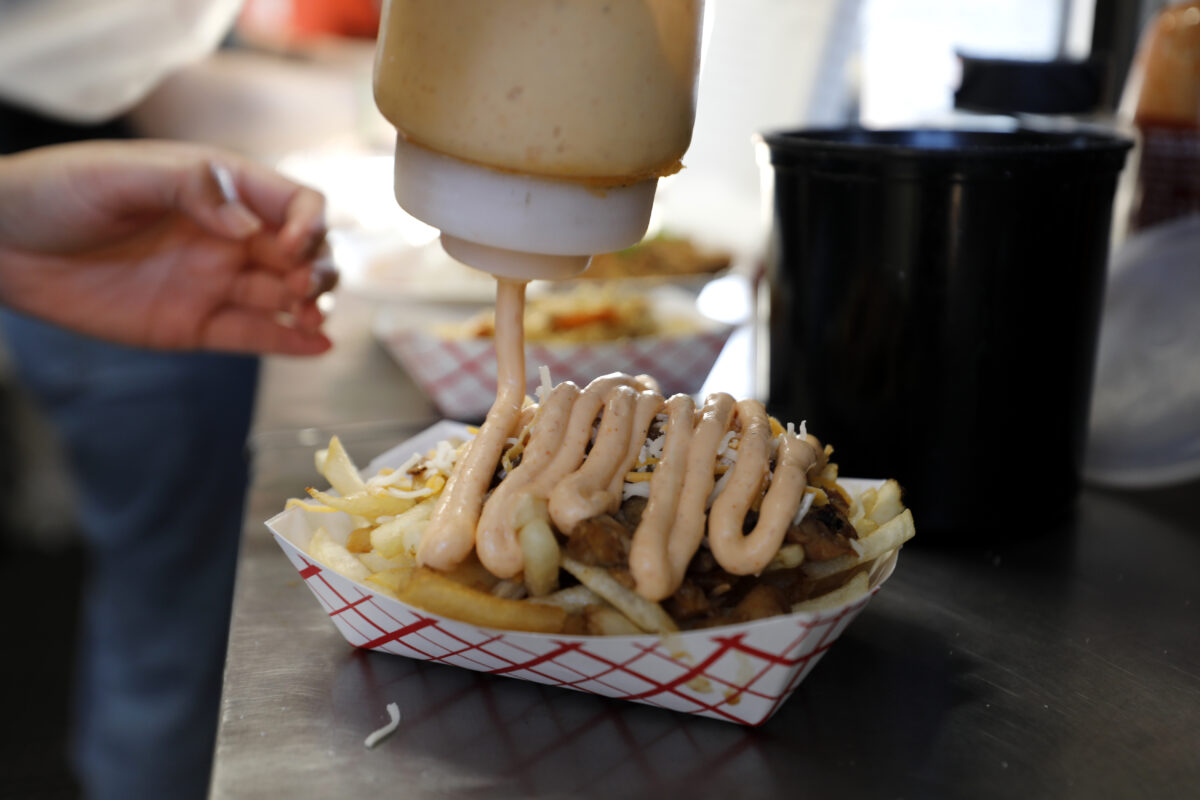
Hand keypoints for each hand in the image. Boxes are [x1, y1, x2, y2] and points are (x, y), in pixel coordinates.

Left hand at [0, 140, 335, 354]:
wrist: (2, 245)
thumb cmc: (58, 192)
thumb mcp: (123, 175)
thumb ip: (194, 187)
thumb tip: (250, 226)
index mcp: (222, 191)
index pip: (295, 202)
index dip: (309, 223)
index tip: (292, 246)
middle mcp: (229, 237)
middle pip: (306, 252)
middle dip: (320, 269)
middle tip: (301, 289)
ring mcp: (215, 283)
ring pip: (289, 296)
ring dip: (314, 307)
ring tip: (314, 319)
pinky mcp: (196, 326)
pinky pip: (254, 335)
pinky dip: (290, 342)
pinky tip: (316, 345)